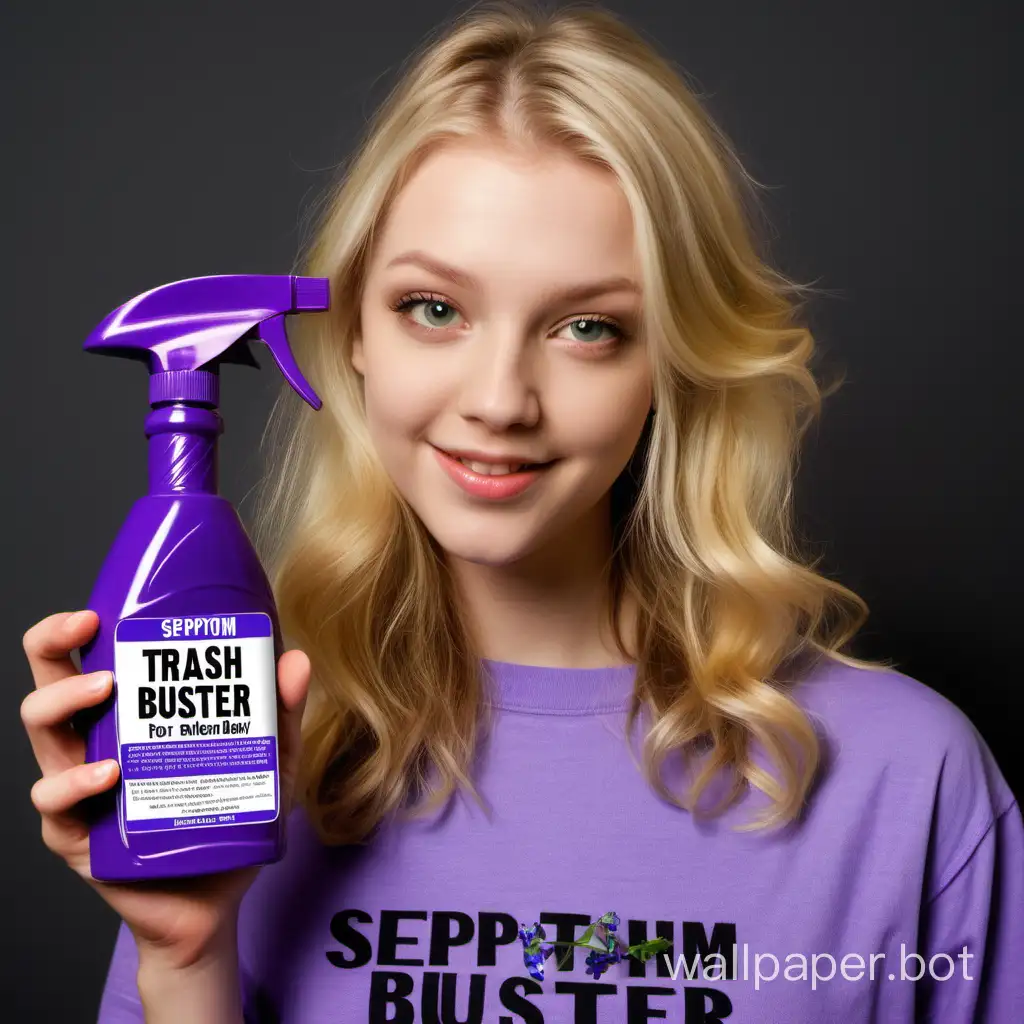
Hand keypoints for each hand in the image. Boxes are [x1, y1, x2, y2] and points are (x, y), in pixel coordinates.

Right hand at [21, 609, 309, 969]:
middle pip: (48, 684)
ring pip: (42, 736)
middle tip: (88, 629)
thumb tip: (293, 659)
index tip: (100, 605)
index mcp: (129, 715)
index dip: (78, 627)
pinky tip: (109, 774)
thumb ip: (281, 714)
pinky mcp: (80, 838)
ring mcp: (81, 791)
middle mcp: (93, 744)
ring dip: (65, 703)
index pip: (88, 659)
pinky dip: (75, 784)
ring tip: (106, 691)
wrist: (217, 898)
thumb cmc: (229, 816)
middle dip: (53, 645)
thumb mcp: (268, 760)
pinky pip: (56, 806)